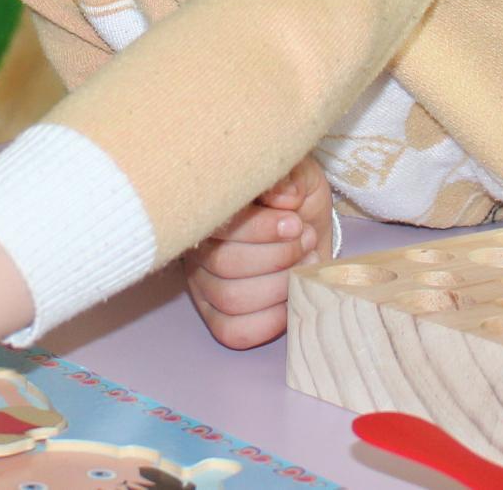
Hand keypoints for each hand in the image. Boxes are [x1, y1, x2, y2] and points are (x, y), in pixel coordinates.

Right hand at [182, 155, 331, 348]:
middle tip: (306, 240)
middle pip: (225, 264)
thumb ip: (288, 176)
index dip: (260, 229)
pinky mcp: (216, 314)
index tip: (296, 222)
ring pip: (231, 298)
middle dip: (278, 255)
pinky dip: (269, 320)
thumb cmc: (294, 195)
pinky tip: (292, 297)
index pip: (220, 225)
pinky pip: (233, 331)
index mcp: (208, 206)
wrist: (306, 223)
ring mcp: (203, 282)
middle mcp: (196, 246)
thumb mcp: (297, 172)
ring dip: (280, 285)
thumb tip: (281, 197)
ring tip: (305, 263)